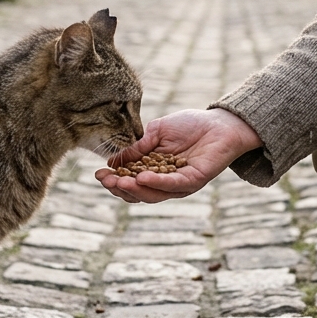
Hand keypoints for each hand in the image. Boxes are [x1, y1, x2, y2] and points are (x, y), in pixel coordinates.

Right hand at [95, 108, 262, 203]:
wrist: (218, 123)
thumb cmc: (189, 125)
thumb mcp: (157, 132)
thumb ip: (138, 147)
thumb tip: (112, 160)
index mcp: (153, 171)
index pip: (130, 181)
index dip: (113, 180)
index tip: (98, 174)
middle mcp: (165, 182)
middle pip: (139, 194)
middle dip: (120, 188)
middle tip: (106, 180)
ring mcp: (179, 184)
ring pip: (153, 194)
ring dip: (135, 189)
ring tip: (119, 181)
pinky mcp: (194, 181)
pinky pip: (173, 185)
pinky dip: (157, 182)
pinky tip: (142, 177)